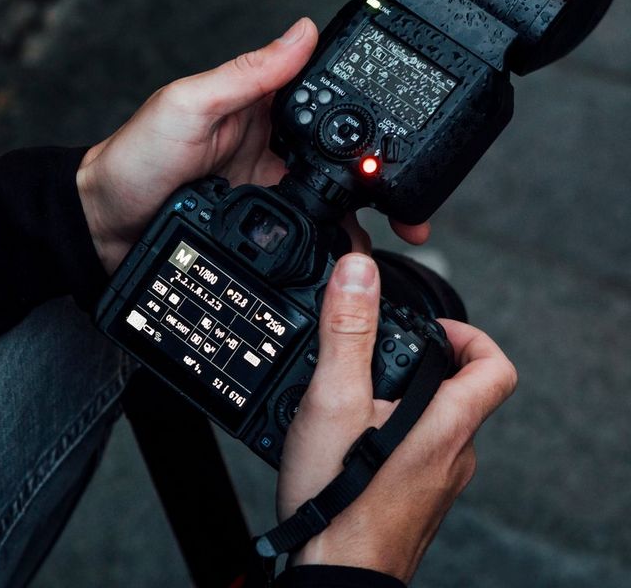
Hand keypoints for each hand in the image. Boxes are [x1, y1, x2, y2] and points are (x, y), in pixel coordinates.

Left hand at [77, 19, 428, 272]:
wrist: (104, 225)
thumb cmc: (135, 157)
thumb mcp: (188, 105)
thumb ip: (246, 75)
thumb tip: (301, 31)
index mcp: (260, 105)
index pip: (326, 100)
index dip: (368, 112)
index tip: (406, 129)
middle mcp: (272, 145)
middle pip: (340, 156)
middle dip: (381, 177)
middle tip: (412, 204)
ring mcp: (270, 188)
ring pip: (332, 200)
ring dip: (362, 216)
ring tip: (393, 234)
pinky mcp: (262, 225)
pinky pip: (307, 233)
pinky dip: (331, 243)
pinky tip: (348, 256)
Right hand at [277, 253, 516, 582]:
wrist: (333, 574)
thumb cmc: (339, 499)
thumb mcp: (335, 398)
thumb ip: (348, 330)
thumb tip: (359, 271)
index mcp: (447, 421)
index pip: (494, 366)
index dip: (471, 335)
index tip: (435, 326)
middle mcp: (452, 453)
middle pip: (461, 391)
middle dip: (422, 361)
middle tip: (377, 352)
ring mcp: (434, 480)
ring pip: (433, 421)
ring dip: (402, 396)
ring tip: (353, 392)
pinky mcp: (412, 497)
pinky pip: (414, 450)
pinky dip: (390, 430)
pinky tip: (349, 437)